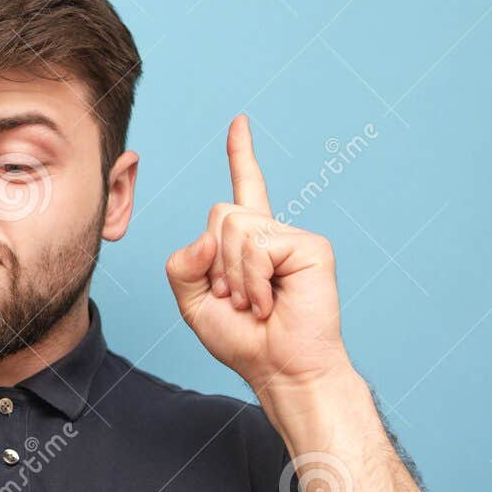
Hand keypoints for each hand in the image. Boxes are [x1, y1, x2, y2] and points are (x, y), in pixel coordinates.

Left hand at [165, 115, 351, 396]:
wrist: (279, 369)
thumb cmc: (242, 339)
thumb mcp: (191, 302)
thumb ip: (182, 265)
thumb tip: (207, 236)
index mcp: (247, 242)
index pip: (243, 188)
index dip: (241, 154)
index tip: (239, 122)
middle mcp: (271, 232)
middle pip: (218, 214)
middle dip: (214, 264)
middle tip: (236, 299)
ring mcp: (291, 237)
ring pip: (233, 228)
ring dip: (232, 276)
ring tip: (254, 303)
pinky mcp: (310, 245)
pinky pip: (256, 247)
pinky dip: (251, 281)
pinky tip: (270, 302)